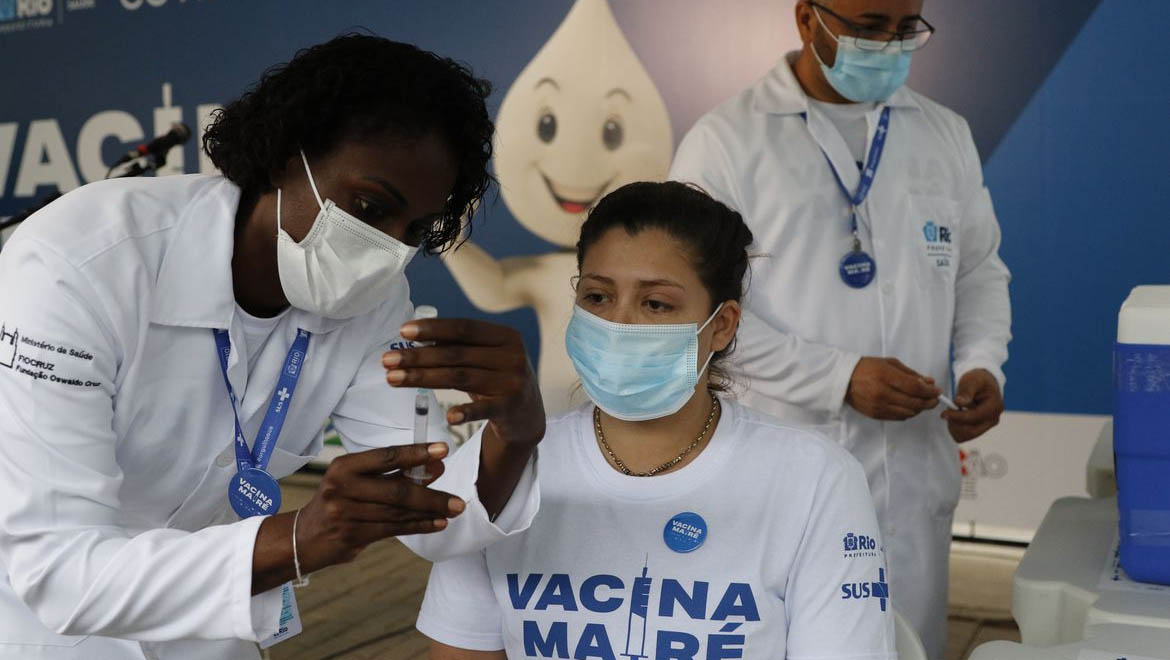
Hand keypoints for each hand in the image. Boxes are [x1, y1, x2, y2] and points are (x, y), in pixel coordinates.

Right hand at [295, 443, 462, 570]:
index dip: (417, 453)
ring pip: (398, 513)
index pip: (387, 456)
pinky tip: (438, 523)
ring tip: (454, 510)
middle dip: (431, 495)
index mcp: (344, 467)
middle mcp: (343, 487)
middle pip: (397, 491)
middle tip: (458, 499)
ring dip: (429, 513)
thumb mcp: (357, 480)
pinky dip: (418, 526)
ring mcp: (345, 513)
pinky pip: (393, 529)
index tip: (444, 450)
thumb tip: (436, 468)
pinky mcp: (351, 536)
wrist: (305, 536)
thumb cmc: (341, 501)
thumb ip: (392, 474)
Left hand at [383, 319, 544, 447]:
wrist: (527, 415)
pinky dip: (466, 411)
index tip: (403, 331)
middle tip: (387, 360)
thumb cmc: (497, 379)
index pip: (464, 328)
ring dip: (423, 378)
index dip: (433, 328)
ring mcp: (513, 382)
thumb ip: (459, 346)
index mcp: (505, 336)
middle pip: (456, 354)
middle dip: (418, 356)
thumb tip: (414, 336)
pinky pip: (483, 408)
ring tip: (393, 379)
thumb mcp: (486, 357)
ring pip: (460, 378)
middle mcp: (512, 356)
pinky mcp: (511, 407)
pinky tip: (448, 417)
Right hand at [846, 357, 941, 420]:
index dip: (930, 391)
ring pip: (908, 413)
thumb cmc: (867, 367)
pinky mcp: (875, 415)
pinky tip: (910, 406)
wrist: (844, 379)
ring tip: (923, 402)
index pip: (915, 388)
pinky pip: (899, 417)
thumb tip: (929, 382)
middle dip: (929, 401)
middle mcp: (882, 393)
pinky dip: (908, 413)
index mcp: (885, 376)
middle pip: (914, 403)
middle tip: (935, 398)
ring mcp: (878, 406)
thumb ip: (911, 374)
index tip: (937, 391)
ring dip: (919, 408)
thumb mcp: (889, 363)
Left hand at [942, 369, 1003, 442]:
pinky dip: (956, 429)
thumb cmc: (978, 380)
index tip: (943, 414)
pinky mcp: (980, 428)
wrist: (983, 383)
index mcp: (994, 407)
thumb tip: (959, 402)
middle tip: (946, 413)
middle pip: (971, 431)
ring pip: (966, 436)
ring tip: (950, 413)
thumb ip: (966, 391)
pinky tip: (954, 417)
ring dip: (955, 426)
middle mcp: (993, 419)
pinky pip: (965, 436)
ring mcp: (987, 425)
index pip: (974, 417)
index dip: (957, 417)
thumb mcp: (972, 380)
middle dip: (955, 423)